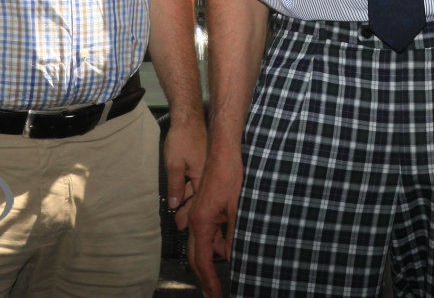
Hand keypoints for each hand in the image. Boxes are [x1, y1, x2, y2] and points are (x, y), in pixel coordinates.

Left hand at [161, 113, 207, 228]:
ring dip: (190, 200)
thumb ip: (175, 186)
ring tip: (181, 212)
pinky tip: (184, 193)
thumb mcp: (174, 164)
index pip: (198, 202)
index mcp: (202, 177)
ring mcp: (207, 167)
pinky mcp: (204, 161)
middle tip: (182, 225)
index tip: (184, 227)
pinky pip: (199, 180)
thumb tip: (175, 205)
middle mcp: (208, 174)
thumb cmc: (182, 140)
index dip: (191, 216)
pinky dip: (192, 188)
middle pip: (200, 198)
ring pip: (199, 189)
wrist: (189, 117)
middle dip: (190, 210)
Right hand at [187, 143, 243, 297]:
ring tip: (222, 276)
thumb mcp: (238, 208)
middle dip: (205, 276)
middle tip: (214, 294)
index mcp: (201, 221)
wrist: (224, 149)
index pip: (202, 259)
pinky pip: (207, 231)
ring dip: (212, 258)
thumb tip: (233, 256)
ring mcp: (197, 212)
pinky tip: (228, 248)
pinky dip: (216, 242)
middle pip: (196, 255)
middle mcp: (195, 219)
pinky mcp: (204, 206)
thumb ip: (234, 234)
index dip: (209, 280)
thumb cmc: (231, 175)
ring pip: (202, 243)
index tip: (215, 295)